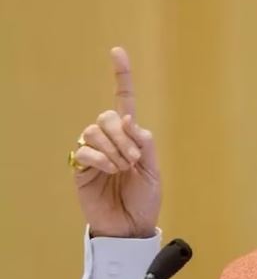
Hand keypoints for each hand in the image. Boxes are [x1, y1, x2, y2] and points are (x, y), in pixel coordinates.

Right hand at [72, 47, 160, 237]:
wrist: (130, 226)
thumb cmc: (144, 200)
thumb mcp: (154, 171)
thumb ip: (145, 144)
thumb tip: (130, 121)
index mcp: (131, 137)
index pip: (124, 101)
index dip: (121, 77)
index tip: (117, 52)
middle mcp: (110, 140)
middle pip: (107, 117)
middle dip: (123, 136)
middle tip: (133, 160)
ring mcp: (94, 153)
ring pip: (95, 131)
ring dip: (113, 149)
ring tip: (122, 169)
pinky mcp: (81, 168)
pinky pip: (85, 150)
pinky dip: (101, 159)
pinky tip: (109, 171)